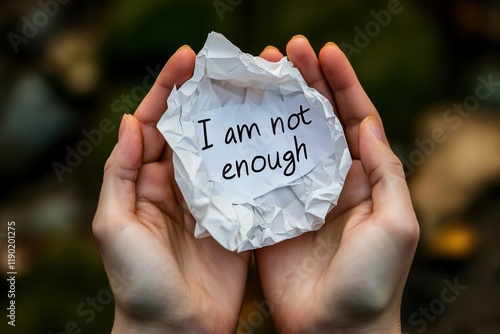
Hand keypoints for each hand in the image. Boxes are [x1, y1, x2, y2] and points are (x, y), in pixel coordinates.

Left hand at [92, 46, 249, 333]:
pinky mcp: (235, 218)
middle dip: (207, 96)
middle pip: (193, 131)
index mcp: (146, 182)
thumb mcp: (114, 226)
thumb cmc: (138, 282)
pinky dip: (255, 159)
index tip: (188, 61)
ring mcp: (209, 201)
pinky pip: (245, 182)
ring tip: (255, 91)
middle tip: (229, 67)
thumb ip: (120, 174)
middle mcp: (178, 186)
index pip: (156, 125)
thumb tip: (130, 122)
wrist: (176, 330)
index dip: (169, 90)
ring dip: (234, 122)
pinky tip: (270, 136)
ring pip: (222, 151)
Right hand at [255, 36, 419, 332]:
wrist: (335, 328)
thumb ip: (385, 172)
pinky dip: (251, 144)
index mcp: (364, 178)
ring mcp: (299, 194)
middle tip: (283, 51)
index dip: (341, 82)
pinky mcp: (272, 212)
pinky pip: (261, 171)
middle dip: (304, 82)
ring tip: (261, 74)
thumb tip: (367, 124)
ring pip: (286, 138)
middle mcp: (331, 180)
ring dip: (275, 105)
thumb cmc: (373, 281)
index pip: (354, 117)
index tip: (324, 51)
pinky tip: (239, 121)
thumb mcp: (397, 223)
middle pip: (317, 120)